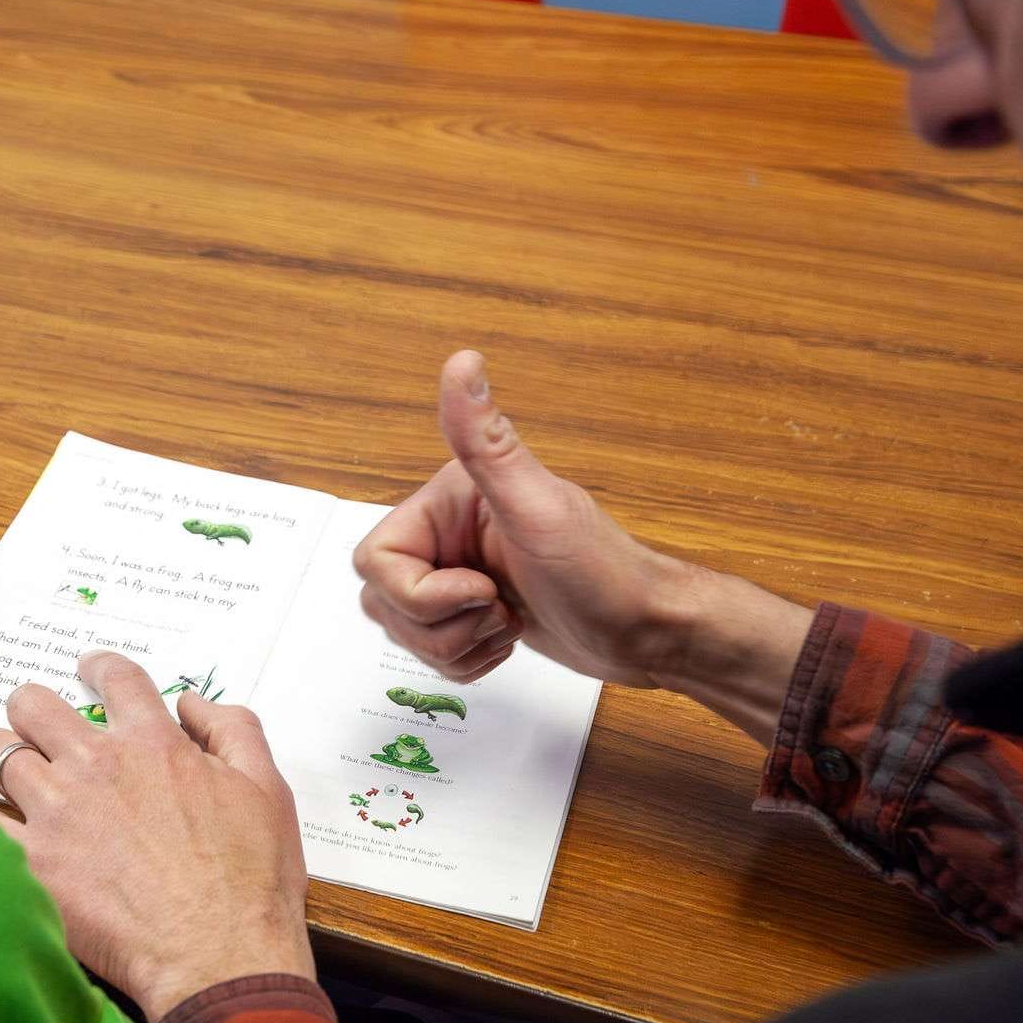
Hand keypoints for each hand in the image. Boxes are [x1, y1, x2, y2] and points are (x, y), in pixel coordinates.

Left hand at [0, 651, 312, 1022]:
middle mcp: (97, 766)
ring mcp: (57, 813)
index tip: (88, 670)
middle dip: (31, 706)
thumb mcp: (267, 789)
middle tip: (34, 721)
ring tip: (6, 766)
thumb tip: (194, 704)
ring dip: (0, 752)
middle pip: (35, 704)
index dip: (99, 667)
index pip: (117, 679)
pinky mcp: (32, 863)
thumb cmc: (249, 881)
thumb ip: (233, 731)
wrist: (218, 953)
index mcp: (153, 744)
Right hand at [353, 350, 693, 687]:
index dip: (420, 592)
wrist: (646, 630)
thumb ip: (487, 442)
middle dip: (441, 625)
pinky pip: (431, 652)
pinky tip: (511, 638)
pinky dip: (468, 660)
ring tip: (509, 621)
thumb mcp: (536, 507)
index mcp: (449, 500)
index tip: (480, 588)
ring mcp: (459, 576)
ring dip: (457, 644)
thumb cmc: (603, 570)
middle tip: (499, 608)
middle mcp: (448, 534)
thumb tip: (463, 363)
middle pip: (384, 600)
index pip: (376, 560)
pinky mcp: (473, 614)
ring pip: (405, 630)